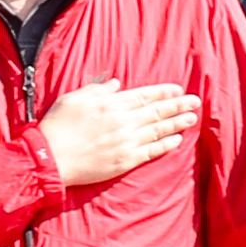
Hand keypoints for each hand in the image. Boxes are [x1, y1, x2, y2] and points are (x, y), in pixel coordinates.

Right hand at [44, 79, 202, 187]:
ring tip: (192, 118)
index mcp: (111, 104)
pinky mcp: (124, 161)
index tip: (179, 89)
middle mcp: (123, 122)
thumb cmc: (58, 126)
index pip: (145, 95)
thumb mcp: (74, 98)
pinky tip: (177, 140)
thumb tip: (116, 85)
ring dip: (177, 124)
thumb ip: (98, 89)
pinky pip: (151, 152)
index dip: (164, 92)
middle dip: (178, 105)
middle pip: (157, 112)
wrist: (50, 158)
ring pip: (158, 131)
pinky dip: (165, 145)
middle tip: (195, 102)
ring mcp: (125, 143)